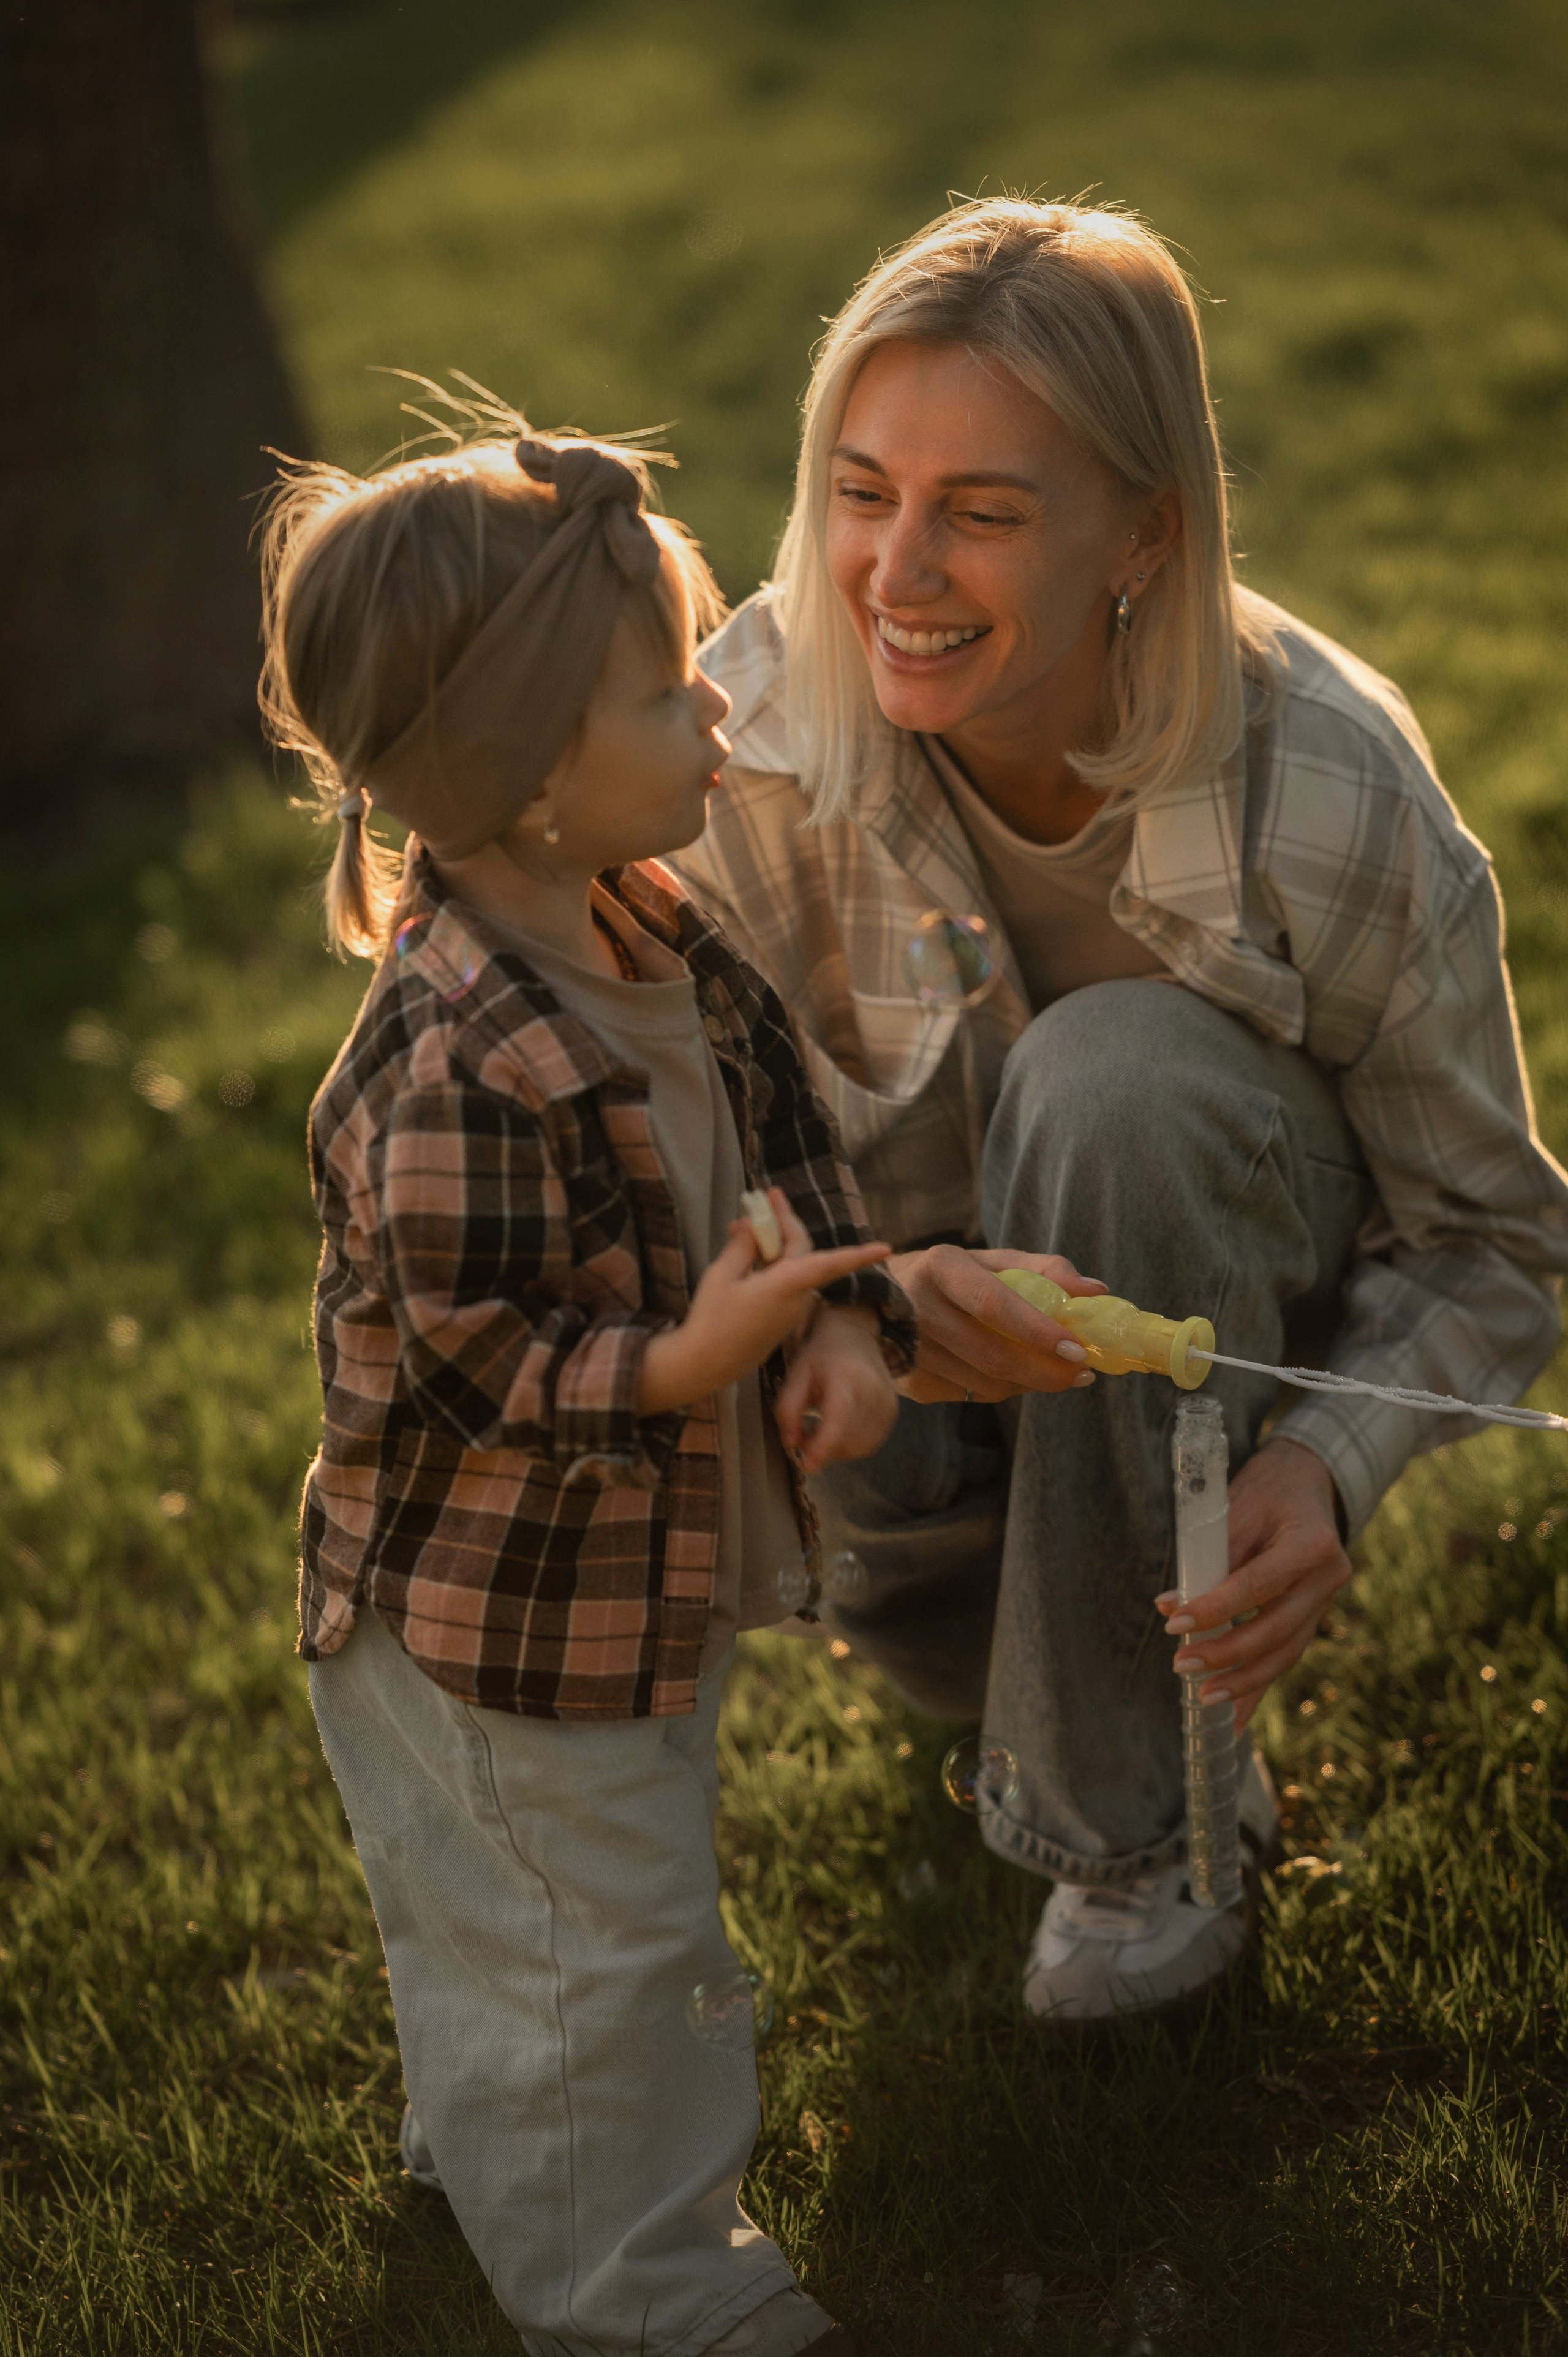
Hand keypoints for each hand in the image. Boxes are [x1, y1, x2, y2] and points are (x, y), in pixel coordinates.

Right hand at [638, 1189, 890, 1415]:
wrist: (704, 1365)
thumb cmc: (712, 1320)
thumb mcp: (722, 1275)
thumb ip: (742, 1247)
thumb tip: (752, 1227)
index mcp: (787, 1285)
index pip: (830, 1263)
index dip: (858, 1254)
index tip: (887, 1247)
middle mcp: (797, 1297)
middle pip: (802, 1251)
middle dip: (785, 1223)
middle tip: (765, 1197)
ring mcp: (790, 1310)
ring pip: (792, 1266)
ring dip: (773, 1243)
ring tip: (741, 1225)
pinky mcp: (780, 1319)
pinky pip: (783, 1282)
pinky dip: (769, 1263)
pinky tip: (745, 1252)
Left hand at [774, 1303, 897, 1474]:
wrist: (855, 1336)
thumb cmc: (820, 1355)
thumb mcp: (795, 1374)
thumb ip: (788, 1409)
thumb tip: (792, 1444)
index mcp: (847, 1377)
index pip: (839, 1419)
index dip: (823, 1446)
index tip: (807, 1466)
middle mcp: (874, 1391)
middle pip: (847, 1439)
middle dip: (822, 1448)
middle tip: (803, 1435)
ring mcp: (887, 1404)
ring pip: (859, 1447)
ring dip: (835, 1449)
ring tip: (819, 1430)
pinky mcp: (892, 1414)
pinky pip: (869, 1444)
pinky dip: (849, 1445)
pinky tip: (838, 1430)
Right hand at [885, 1244, 1108, 1403]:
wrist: (877, 1296)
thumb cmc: (951, 1276)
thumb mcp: (990, 1260)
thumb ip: (1045, 1270)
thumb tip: (1097, 1292)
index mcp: (940, 1266)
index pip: (992, 1304)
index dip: (1037, 1330)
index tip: (1077, 1348)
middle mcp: (917, 1307)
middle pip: (991, 1354)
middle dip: (1046, 1370)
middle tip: (1082, 1372)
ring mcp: (909, 1350)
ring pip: (986, 1382)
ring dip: (1029, 1382)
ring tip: (1052, 1369)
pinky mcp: (909, 1382)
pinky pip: (972, 1395)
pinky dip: (1003, 1389)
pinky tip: (1013, 1373)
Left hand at [1154, 1436, 1350, 1730]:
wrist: (1307, 1480)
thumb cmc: (1266, 1490)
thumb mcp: (1237, 1510)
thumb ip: (1208, 1559)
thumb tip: (1170, 1607)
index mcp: (1313, 1543)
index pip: (1259, 1586)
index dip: (1217, 1609)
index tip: (1176, 1626)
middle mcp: (1329, 1577)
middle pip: (1277, 1629)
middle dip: (1227, 1655)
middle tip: (1181, 1666)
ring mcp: (1328, 1600)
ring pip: (1286, 1652)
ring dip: (1243, 1679)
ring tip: (1204, 1698)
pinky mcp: (1316, 1615)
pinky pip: (1286, 1654)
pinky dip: (1259, 1684)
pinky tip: (1238, 1717)